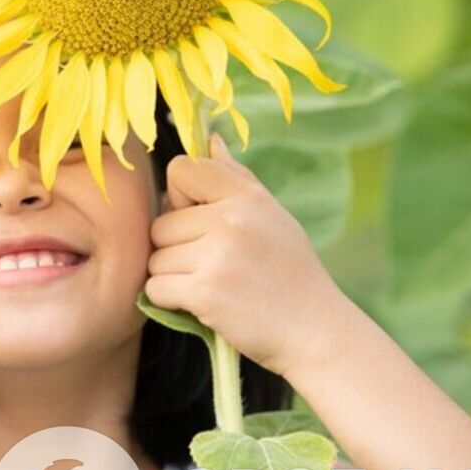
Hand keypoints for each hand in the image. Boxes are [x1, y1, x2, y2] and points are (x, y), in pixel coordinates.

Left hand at [145, 134, 358, 378]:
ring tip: (216, 284)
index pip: (180, 170)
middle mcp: (231, 220)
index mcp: (247, 196)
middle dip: (176, 246)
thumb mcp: (271, 216)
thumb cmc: (289, 270)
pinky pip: (155, 288)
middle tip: (216, 264)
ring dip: (174, 275)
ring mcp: (217, 256)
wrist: (315, 331)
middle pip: (160, 222)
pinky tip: (205, 304)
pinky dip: (171, 300)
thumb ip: (235, 178)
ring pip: (155, 257)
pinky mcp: (204, 292)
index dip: (180, 197)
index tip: (200, 219)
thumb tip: (208, 139)